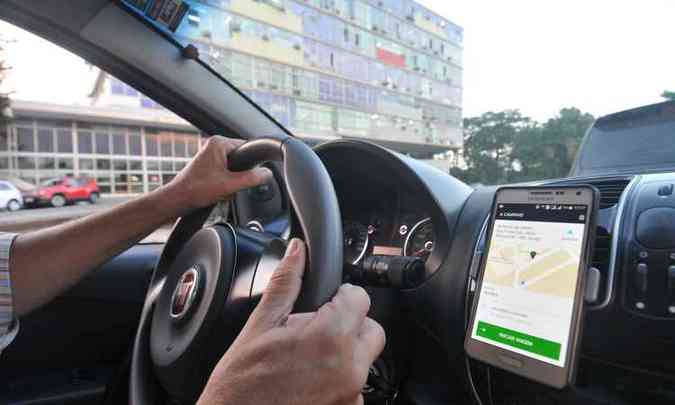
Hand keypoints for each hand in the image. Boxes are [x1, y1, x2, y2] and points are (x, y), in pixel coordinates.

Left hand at [162, 135, 270, 214]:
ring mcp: (211, 156)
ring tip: (221, 189)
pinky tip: (218, 191)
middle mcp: (215, 145)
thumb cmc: (196, 190)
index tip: (247, 177)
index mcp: (219, 143)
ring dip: (233, 182)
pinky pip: (228, 174)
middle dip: (240, 177)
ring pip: (236, 169)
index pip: (248, 149)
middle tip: (229, 185)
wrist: (178, 200)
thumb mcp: (230, 185)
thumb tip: (267, 174)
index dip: (252, 165)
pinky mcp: (210, 166)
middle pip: (243, 161)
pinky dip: (226, 184)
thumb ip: (251, 178)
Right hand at [197, 238, 385, 404]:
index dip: (341, 295)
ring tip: (306, 361)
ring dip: (343, 354)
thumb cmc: (240, 387)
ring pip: (363, 360)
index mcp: (329, 338)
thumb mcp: (258, 327)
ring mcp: (351, 396)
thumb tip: (296, 252)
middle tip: (316, 329)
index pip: (360, 298)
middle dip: (350, 324)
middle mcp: (349, 369)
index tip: (326, 301)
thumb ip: (285, 284)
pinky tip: (309, 382)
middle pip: (371, 330)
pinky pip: (354, 388)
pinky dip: (337, 381)